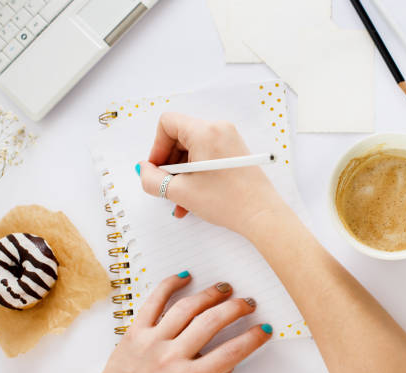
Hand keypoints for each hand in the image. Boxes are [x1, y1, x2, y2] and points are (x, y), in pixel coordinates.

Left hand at [96, 272, 271, 372]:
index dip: (252, 339)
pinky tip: (184, 277)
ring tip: (224, 288)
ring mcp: (152, 341)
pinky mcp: (135, 331)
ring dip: (210, 295)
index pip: (230, 353)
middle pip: (212, 323)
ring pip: (187, 308)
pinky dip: (170, 285)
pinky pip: (154, 302)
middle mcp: (170, 357)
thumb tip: (230, 362)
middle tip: (248, 303)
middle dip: (235, 309)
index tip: (263, 330)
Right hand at [137, 113, 285, 234]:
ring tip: (179, 201)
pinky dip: (196, 174)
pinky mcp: (235, 152)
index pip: (168, 123)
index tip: (157, 169)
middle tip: (166, 186)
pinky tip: (191, 199)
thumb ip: (153, 179)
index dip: (156, 147)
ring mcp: (229, 140)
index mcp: (204, 132)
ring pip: (192, 150)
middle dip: (169, 164)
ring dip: (181, 174)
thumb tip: (143, 170)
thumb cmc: (228, 201)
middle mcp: (218, 129)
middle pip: (180, 137)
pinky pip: (206, 157)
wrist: (262, 215)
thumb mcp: (181, 192)